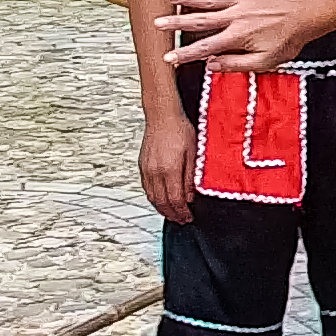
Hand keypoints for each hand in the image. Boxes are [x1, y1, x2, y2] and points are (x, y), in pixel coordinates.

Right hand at [137, 108, 195, 223]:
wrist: (162, 115)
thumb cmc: (180, 129)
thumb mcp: (193, 153)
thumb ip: (190, 177)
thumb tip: (190, 197)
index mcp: (169, 169)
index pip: (175, 200)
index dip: (182, 212)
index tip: (188, 217)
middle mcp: (155, 172)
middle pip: (162, 202)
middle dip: (172, 215)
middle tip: (182, 220)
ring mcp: (146, 169)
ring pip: (152, 197)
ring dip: (162, 209)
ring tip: (172, 214)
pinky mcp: (142, 166)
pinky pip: (146, 188)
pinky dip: (154, 198)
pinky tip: (161, 199)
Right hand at [159, 0, 311, 68]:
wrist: (306, 16)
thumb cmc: (287, 41)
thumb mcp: (266, 61)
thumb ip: (237, 64)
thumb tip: (211, 65)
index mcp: (237, 36)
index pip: (205, 47)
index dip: (185, 54)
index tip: (168, 57)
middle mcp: (235, 16)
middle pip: (200, 20)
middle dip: (177, 23)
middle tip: (157, 24)